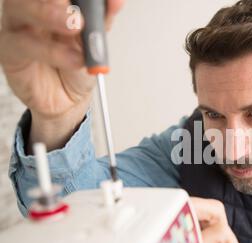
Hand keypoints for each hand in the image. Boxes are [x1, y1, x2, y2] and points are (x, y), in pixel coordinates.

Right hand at [0, 0, 123, 150]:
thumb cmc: (77, 65)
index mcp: (56, 2)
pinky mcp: (10, 48)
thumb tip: (116, 2)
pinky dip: (52, 51)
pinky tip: (73, 59)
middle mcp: (35, 8)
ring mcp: (19, 25)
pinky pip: (23, 44)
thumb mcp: (96, 41)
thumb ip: (102, 19)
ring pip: (21, 7)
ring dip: (50, 14)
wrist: (68, 100)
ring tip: (77, 27)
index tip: (108, 0)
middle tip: (80, 12)